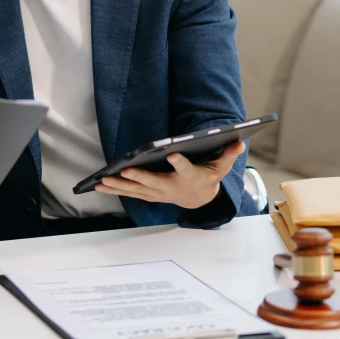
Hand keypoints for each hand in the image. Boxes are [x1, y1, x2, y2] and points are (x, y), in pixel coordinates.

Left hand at [95, 140, 245, 208]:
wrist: (199, 198)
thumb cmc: (207, 177)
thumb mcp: (221, 166)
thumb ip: (228, 154)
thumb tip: (240, 141)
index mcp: (189, 176)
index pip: (186, 168)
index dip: (180, 162)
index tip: (173, 153)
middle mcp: (171, 187)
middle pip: (154, 182)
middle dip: (139, 177)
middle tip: (124, 171)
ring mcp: (158, 192)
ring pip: (137, 190)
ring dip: (119, 186)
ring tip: (102, 181)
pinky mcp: (148, 194)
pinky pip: (130, 192)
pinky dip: (114, 189)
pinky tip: (99, 185)